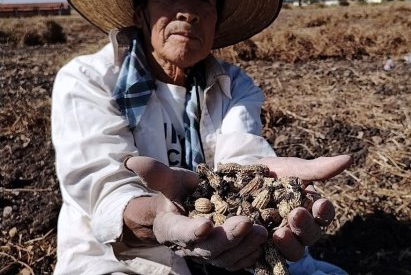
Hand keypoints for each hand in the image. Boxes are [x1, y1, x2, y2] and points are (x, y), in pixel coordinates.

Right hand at [122, 156, 267, 269]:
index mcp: (172, 228)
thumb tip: (133, 160)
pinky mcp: (224, 257)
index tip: (205, 225)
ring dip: (245, 247)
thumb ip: (156, 173)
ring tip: (262, 232)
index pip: (181, 232)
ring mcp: (208, 254)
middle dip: (228, 237)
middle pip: (208, 248)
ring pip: (226, 258)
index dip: (192, 230)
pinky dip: (251, 256)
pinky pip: (238, 262)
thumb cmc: (177, 193)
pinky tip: (265, 244)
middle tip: (246, 223)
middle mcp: (189, 246)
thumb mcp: (168, 181)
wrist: (186, 211)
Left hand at [255, 155, 352, 260]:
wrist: (238, 180)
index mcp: (311, 211)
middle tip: (295, 214)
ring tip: (278, 233)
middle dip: (305, 226)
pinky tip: (260, 244)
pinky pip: (268, 259)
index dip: (324, 211)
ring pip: (293, 252)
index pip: (324, 216)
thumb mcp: (292, 169)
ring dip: (289, 244)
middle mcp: (300, 230)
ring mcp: (281, 243)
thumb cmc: (271, 174)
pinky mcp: (261, 251)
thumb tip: (349, 158)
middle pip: (311, 236)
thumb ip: (318, 169)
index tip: (320, 203)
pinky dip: (266, 253)